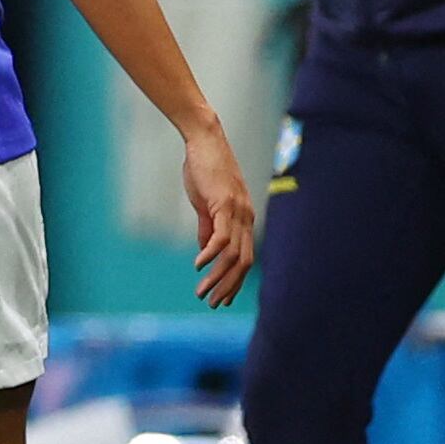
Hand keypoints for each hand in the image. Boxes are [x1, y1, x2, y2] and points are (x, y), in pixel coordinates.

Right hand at [181, 121, 254, 307]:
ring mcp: (237, 211)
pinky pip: (221, 238)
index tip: (221, 298)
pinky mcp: (225, 204)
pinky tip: (199, 266)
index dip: (234, 281)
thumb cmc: (204, 168)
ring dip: (217, 277)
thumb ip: (208, 227)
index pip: (244, 258)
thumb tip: (206, 252)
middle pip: (243, 263)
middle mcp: (245, 217)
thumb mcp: (206, 203)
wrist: (205, 140)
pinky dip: (211, 255)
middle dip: (228, 287)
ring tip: (202, 292)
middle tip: (212, 303)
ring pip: (233, 255)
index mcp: (243, 218)